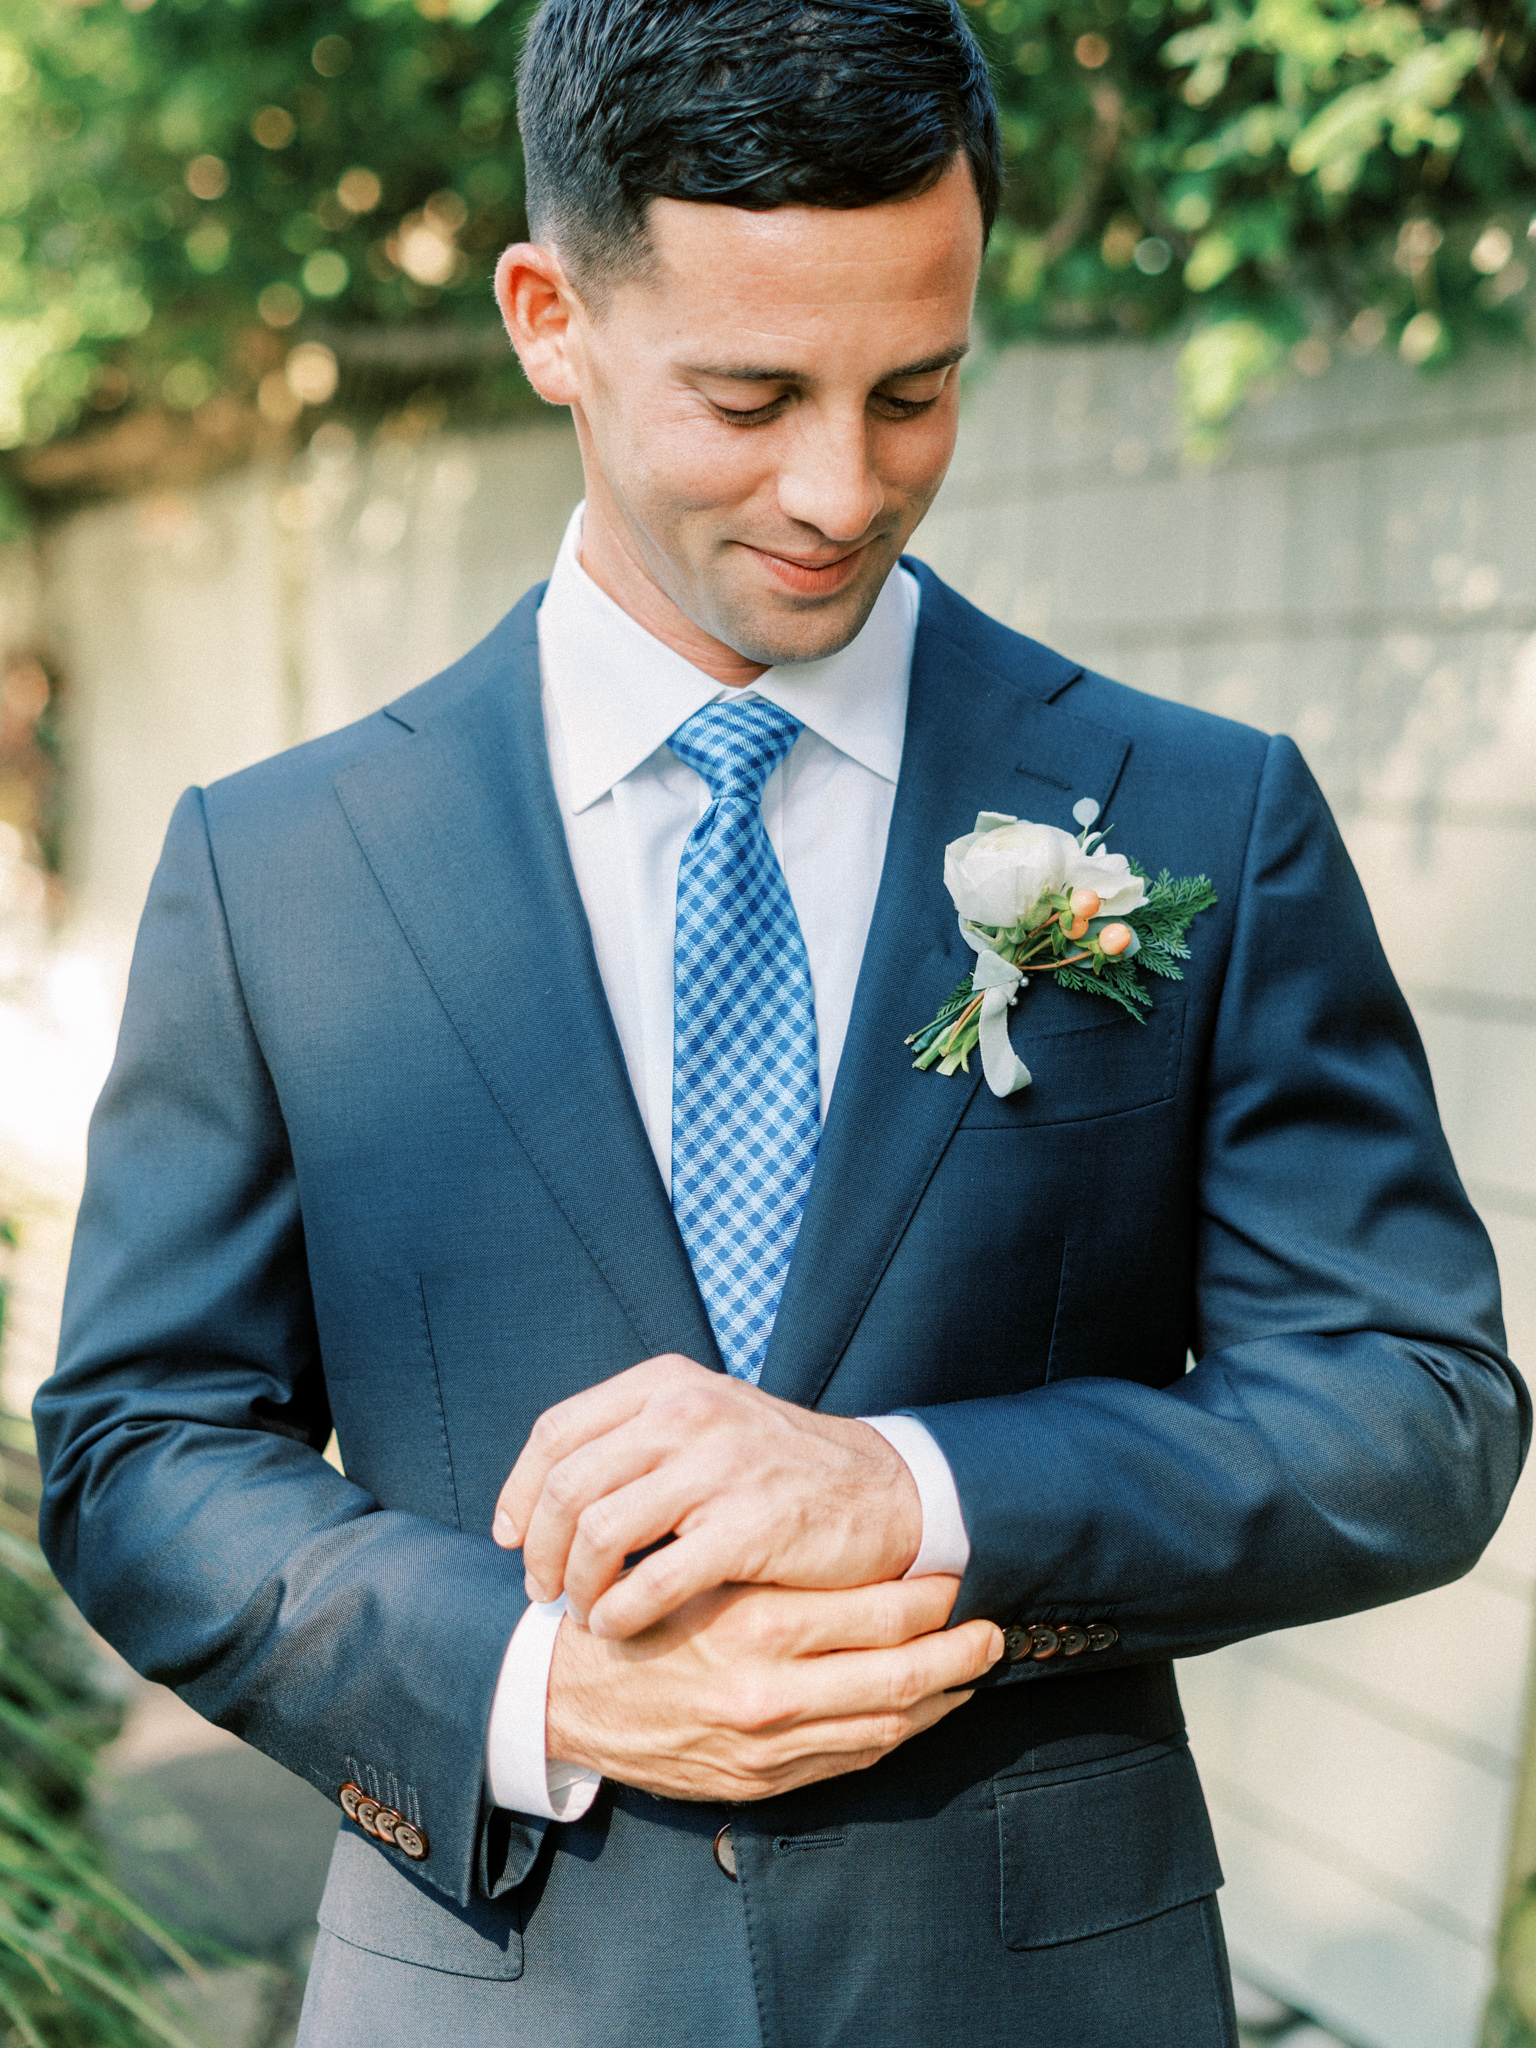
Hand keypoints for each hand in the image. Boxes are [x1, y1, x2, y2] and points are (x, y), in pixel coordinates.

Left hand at [494, 1355, 922, 1637]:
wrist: (885, 1491)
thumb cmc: (779, 1468)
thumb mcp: (706, 1422)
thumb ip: (635, 1439)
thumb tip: (543, 1492)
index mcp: (667, 1384)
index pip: (557, 1433)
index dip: (518, 1491)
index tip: (509, 1537)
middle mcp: (687, 1413)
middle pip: (567, 1485)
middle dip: (539, 1549)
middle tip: (541, 1589)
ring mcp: (719, 1467)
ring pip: (599, 1532)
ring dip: (576, 1584)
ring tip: (582, 1610)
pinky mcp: (749, 1526)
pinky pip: (652, 1580)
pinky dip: (619, 1613)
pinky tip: (619, 1628)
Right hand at [545, 1576, 1001, 1801]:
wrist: (565, 1695)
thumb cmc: (636, 1614)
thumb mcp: (698, 1568)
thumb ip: (773, 1560)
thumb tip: (858, 1541)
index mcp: (756, 1626)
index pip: (880, 1614)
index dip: (932, 1598)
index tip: (956, 1575)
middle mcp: (769, 1693)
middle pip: (901, 1676)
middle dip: (960, 1653)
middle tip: (996, 1629)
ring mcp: (768, 1747)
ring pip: (885, 1723)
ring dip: (939, 1697)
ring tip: (972, 1670)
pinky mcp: (760, 1781)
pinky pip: (850, 1760)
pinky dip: (895, 1734)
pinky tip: (917, 1711)